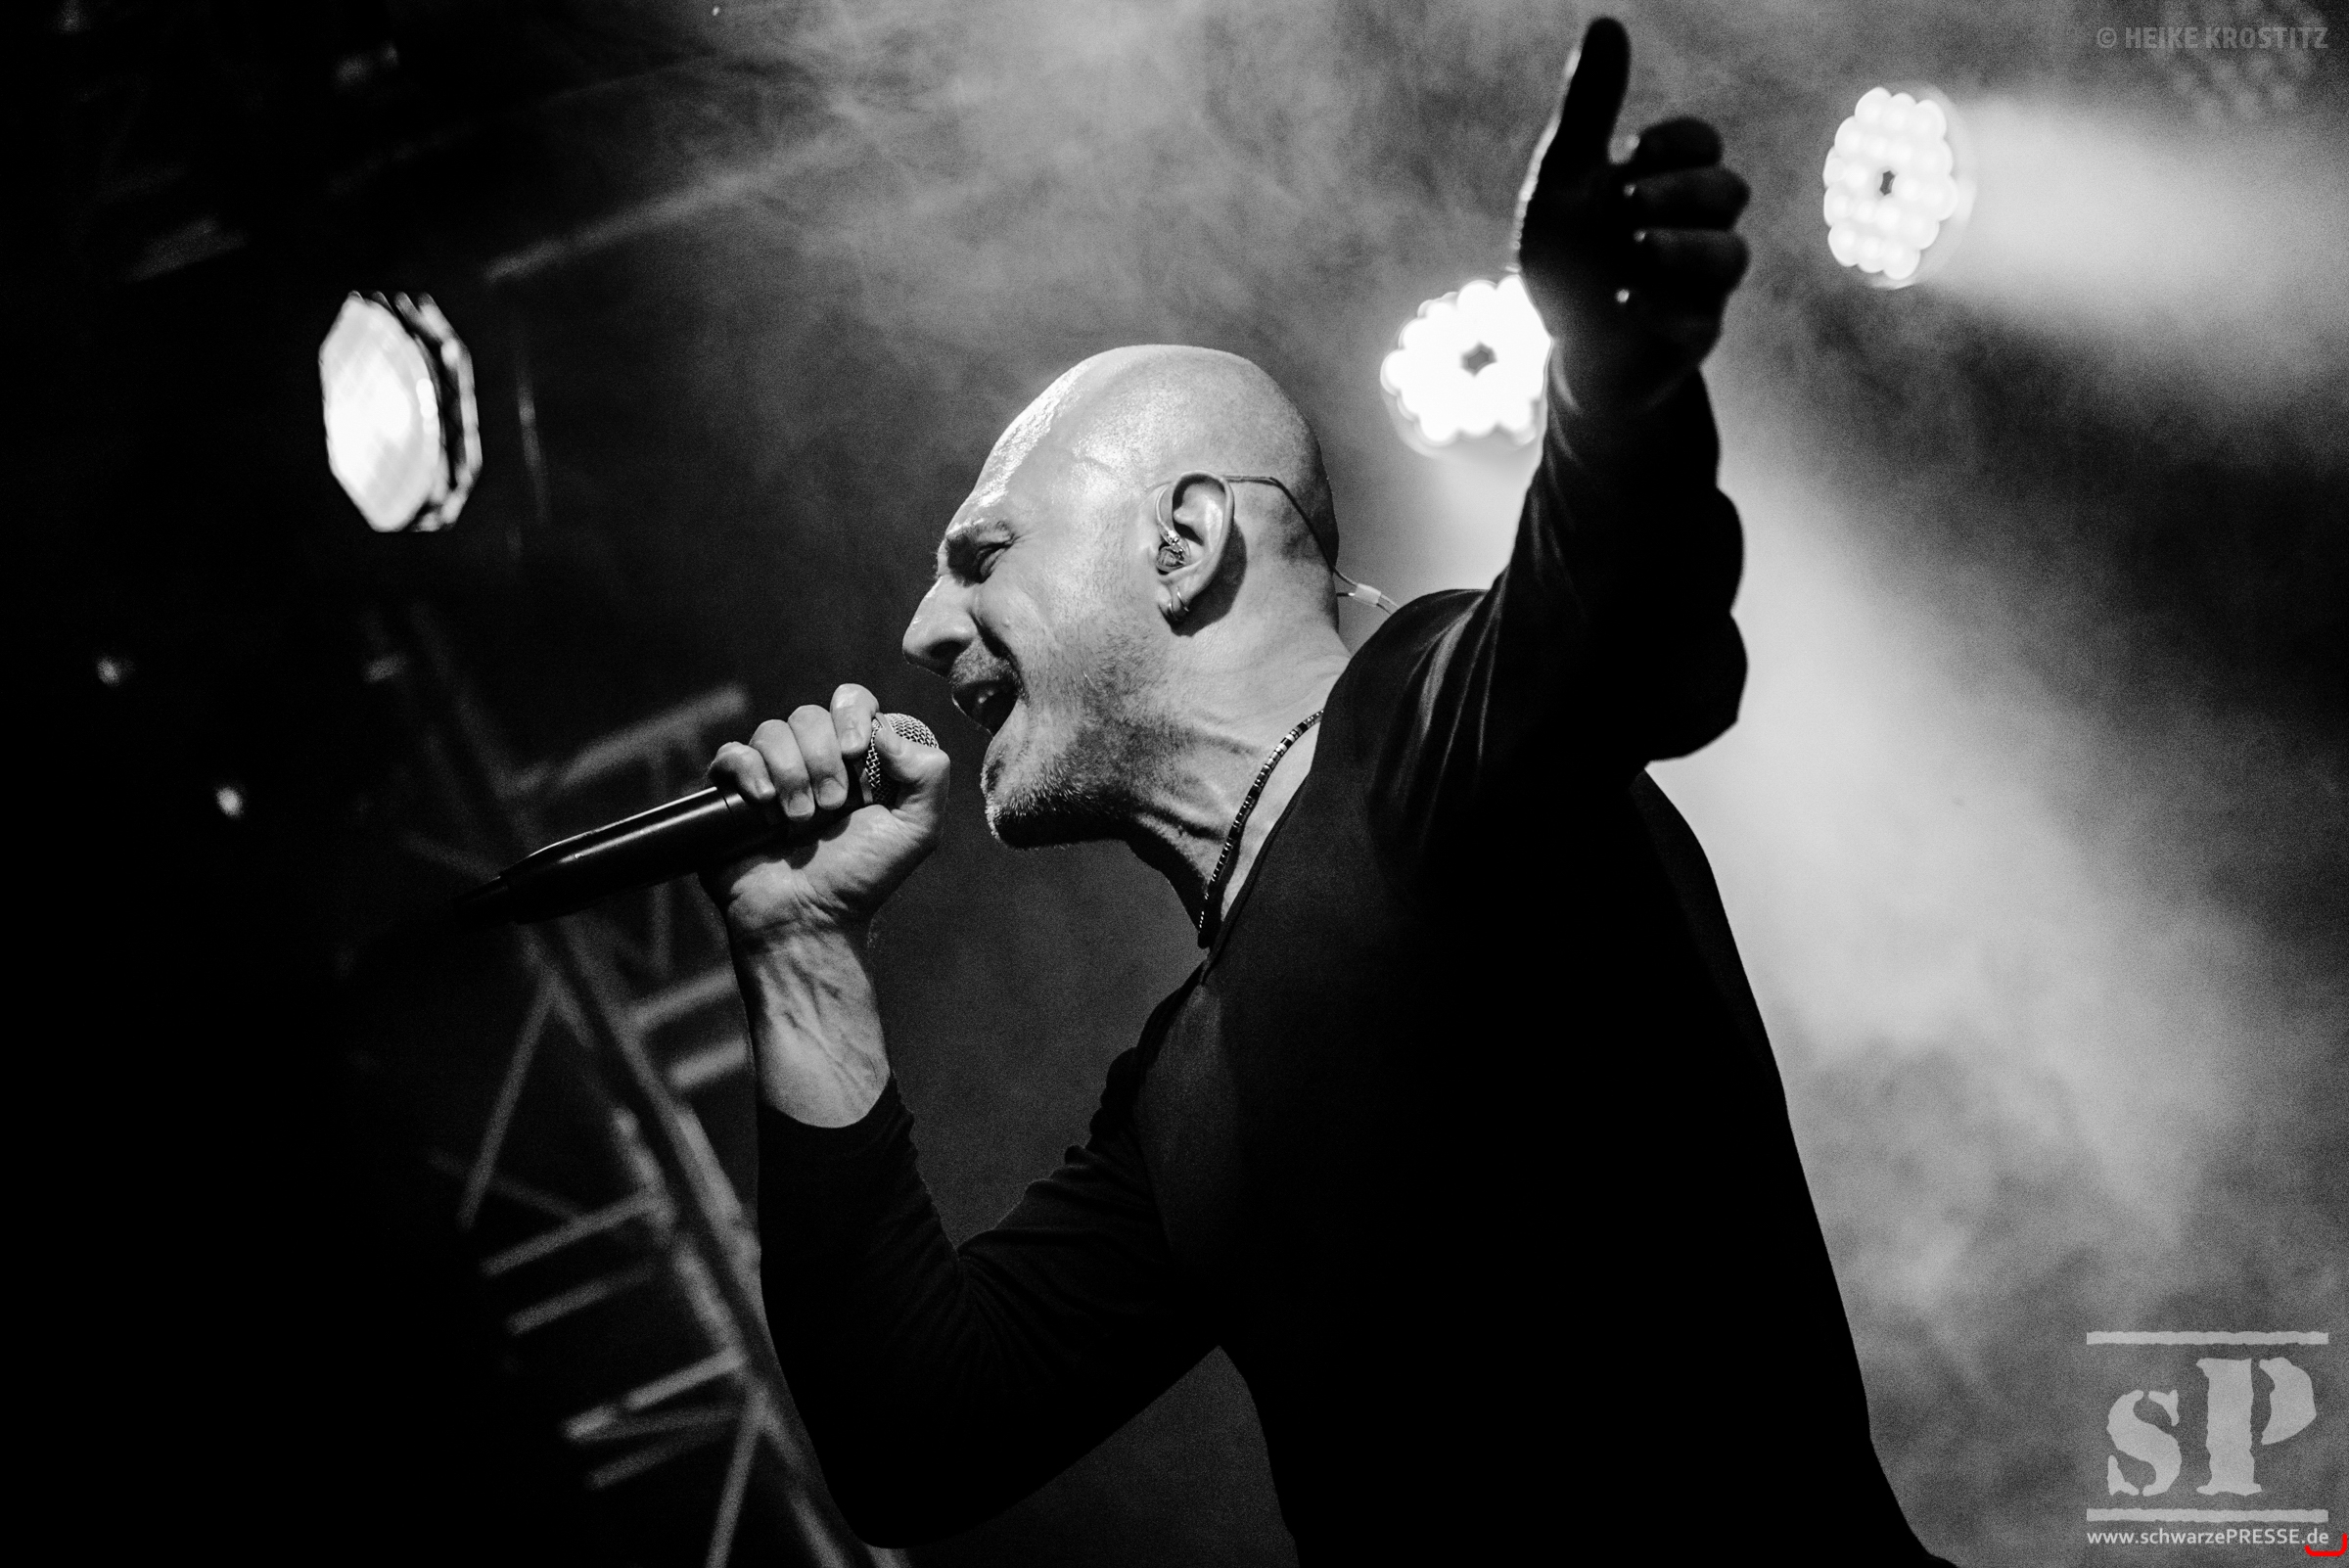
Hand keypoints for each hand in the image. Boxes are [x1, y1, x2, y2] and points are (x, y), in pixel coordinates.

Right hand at [700, 684, 948, 942]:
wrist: (808, 919)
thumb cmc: (861, 878)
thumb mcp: (916, 830)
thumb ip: (928, 775)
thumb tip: (887, 729)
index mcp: (856, 759)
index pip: (852, 701)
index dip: (853, 715)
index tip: (857, 752)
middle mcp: (812, 759)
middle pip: (809, 714)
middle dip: (823, 759)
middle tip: (831, 807)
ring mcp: (770, 775)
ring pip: (771, 731)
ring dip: (791, 774)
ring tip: (799, 821)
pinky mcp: (733, 793)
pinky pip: (732, 754)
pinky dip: (750, 772)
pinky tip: (765, 806)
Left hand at [1514, 17, 1749, 418]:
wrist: (1564, 350)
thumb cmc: (1569, 262)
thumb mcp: (1565, 181)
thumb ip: (1588, 109)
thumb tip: (1607, 21)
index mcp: (1666, 185)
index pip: (1702, 144)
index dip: (1678, 142)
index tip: (1631, 152)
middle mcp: (1694, 232)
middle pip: (1729, 192)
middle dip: (1682, 191)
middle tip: (1628, 202)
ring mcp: (1700, 288)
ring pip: (1731, 256)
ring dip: (1683, 248)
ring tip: (1636, 249)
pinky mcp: (1688, 341)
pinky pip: (1701, 321)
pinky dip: (1662, 306)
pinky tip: (1624, 300)